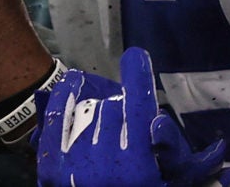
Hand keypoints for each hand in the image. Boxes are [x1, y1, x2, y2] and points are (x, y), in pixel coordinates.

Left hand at [37, 49, 229, 186]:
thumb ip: (177, 156)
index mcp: (139, 169)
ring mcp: (76, 167)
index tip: (136, 55)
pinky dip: (65, 96)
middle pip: (114, 109)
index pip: (139, 109)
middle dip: (121, 111)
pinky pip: (57, 119)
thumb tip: (171, 129)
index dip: (138, 77)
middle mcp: (107, 166)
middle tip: (123, 125)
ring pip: (90, 112)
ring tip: (102, 124)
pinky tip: (73, 82)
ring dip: (98, 110)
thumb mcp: (169, 181)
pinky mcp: (52, 169)